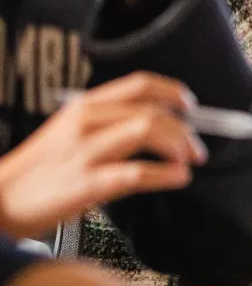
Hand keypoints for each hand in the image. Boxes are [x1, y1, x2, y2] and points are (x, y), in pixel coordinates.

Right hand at [0, 72, 204, 238]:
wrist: (0, 200)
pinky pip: (137, 173)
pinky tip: (178, 178)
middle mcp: (86, 123)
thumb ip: (109, 123)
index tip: (190, 105)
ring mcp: (85, 152)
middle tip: (197, 148)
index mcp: (84, 107)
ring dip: (179, 146)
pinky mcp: (86, 183)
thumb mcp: (70, 132)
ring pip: (148, 131)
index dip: (172, 92)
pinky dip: (166, 175)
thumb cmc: (42, 169)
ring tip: (189, 161)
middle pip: (152, 111)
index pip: (139, 85)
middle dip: (184, 129)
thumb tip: (162, 123)